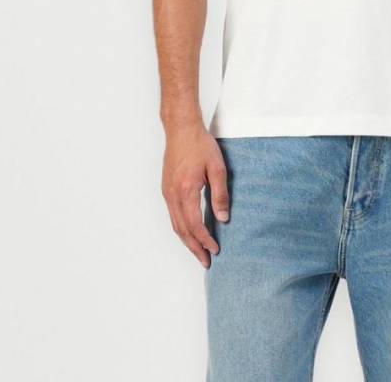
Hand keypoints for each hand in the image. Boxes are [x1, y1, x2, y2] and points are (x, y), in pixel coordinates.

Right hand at [161, 122, 230, 268]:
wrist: (181, 128)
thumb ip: (220, 194)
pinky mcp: (166, 188)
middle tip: (206, 261)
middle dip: (194, 248)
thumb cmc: (200, 145)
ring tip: (199, 251)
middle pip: (182, 230)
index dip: (205, 240)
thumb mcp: (217, 168)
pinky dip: (181, 228)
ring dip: (187, 240)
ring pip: (175, 224)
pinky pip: (173, 215)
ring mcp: (167, 192)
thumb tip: (223, 218)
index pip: (195, 225)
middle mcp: (173, 195)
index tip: (215, 250)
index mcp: (186, 191)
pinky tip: (190, 232)